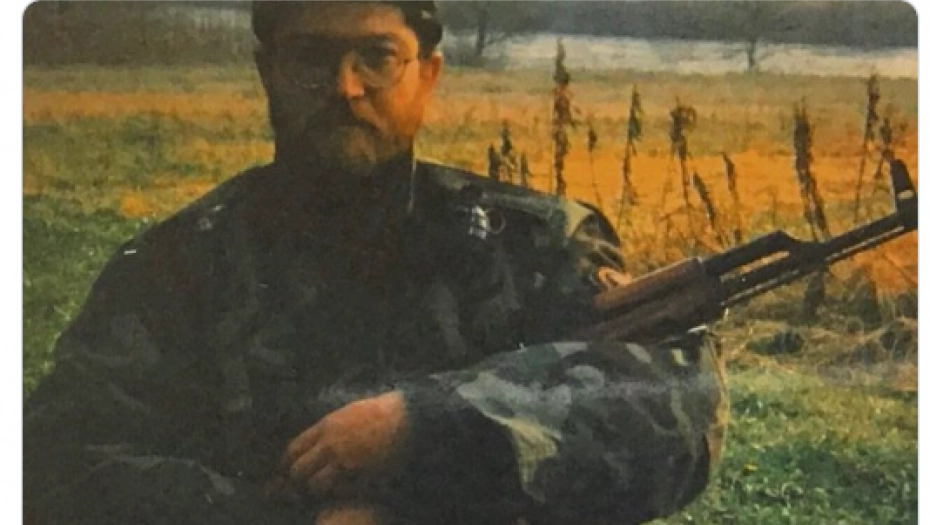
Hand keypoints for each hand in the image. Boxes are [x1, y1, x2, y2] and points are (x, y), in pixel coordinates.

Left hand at [275, 391, 409, 496]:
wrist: (407, 418)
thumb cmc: (385, 412)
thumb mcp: (351, 412)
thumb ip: (334, 426)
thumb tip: (322, 436)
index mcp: (327, 425)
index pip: (295, 448)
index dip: (289, 463)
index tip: (290, 471)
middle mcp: (330, 443)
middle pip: (299, 469)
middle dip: (300, 481)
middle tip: (304, 488)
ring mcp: (343, 459)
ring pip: (315, 484)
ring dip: (318, 490)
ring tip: (327, 492)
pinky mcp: (359, 473)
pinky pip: (338, 491)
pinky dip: (338, 494)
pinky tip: (346, 492)